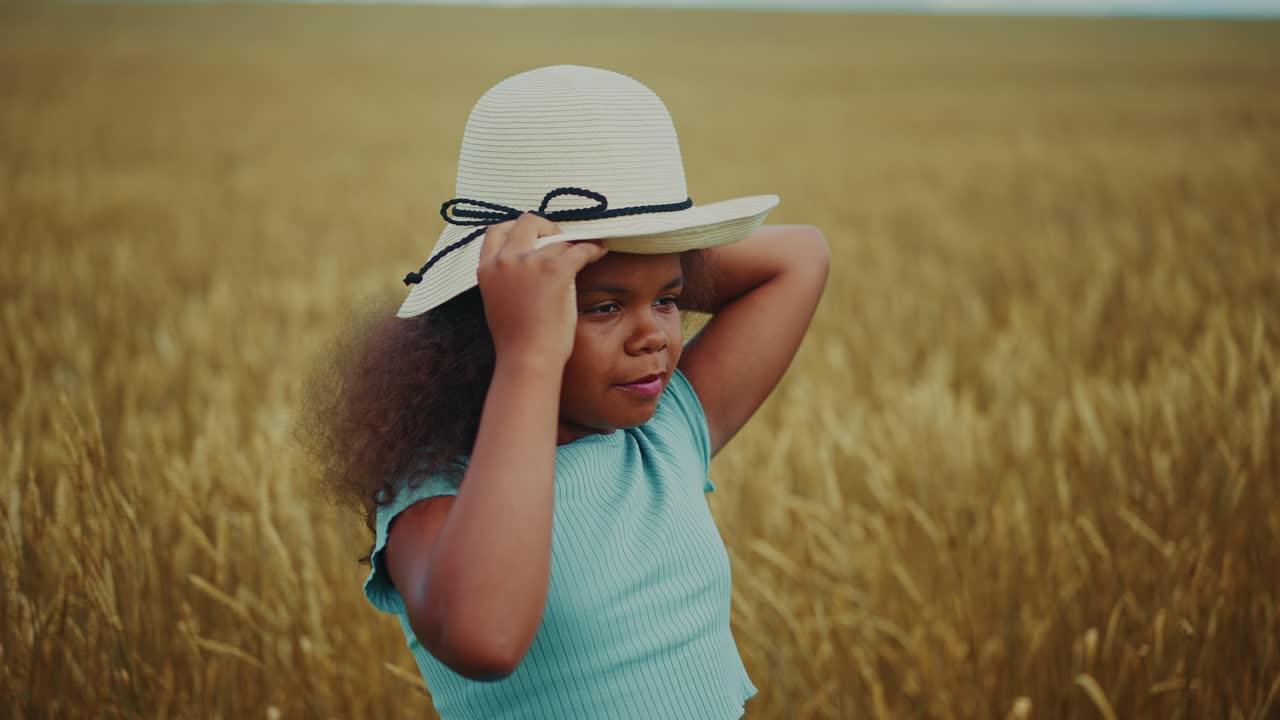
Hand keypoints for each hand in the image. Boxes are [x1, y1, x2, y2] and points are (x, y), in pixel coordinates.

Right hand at [476, 213, 607, 366]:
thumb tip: (527, 262)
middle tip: (559, 241)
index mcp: (487, 268)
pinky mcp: (555, 269)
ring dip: (572, 244)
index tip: (533, 237)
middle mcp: (505, 259)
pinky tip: (600, 251)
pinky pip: (581, 248)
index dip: (517, 230)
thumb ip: (506, 277)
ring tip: (586, 249)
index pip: (497, 231)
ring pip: (557, 239)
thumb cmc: (517, 340)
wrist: (527, 359)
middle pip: (527, 222)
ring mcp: (529, 262)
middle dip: (546, 227)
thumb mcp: (497, 300)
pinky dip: (594, 248)